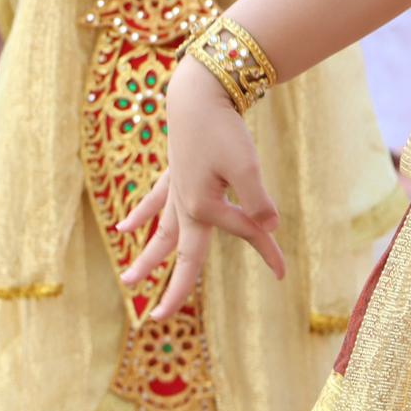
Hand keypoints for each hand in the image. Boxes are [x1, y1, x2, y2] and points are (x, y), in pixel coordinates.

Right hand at [113, 58, 285, 319]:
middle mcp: (185, 205)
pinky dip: (142, 214)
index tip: (284, 273)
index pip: (242, 235)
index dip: (267, 252)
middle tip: (156, 318)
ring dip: (148, 257)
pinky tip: (126, 227)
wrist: (198, 91)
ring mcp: (176, 189)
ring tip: (128, 280)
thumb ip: (257, 202)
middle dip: (173, 287)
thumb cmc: (224, 128)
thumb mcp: (247, 166)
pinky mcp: (174, 172)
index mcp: (203, 207)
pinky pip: (155, 201)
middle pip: (181, 254)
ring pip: (161, 233)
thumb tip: (268, 228)